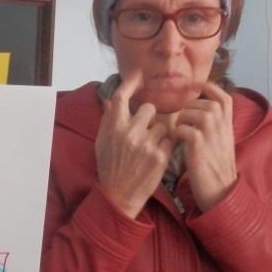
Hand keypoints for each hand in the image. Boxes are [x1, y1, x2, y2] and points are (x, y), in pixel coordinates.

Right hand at [95, 72, 172, 216]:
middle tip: (144, 131)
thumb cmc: (109, 168)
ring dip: (158, 134)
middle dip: (149, 117)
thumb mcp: (102, 143)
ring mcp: (146, 145)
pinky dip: (165, 147)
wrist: (119, 196)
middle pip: (148, 108)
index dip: (131, 82)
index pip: (122, 97)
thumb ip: (107, 120)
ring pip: (161, 125)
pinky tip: (156, 158)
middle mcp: (129, 133)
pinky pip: (169, 140)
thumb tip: (111, 100)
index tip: (139, 74)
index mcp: (113, 128)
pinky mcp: (160, 157)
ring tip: (149, 149)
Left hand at [171, 82, 236, 209]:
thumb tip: (199, 115)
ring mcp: (212, 136)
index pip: (224, 99)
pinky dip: (177, 132)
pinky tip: (175, 141)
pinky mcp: (199, 147)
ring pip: (194, 112)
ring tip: (178, 131)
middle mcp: (222, 128)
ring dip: (182, 119)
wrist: (221, 192)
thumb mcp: (220, 144)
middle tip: (182, 119)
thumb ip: (214, 128)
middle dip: (190, 108)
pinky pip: (184, 128)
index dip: (210, 89)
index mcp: (228, 126)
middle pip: (206, 103)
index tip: (197, 86)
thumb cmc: (215, 169)